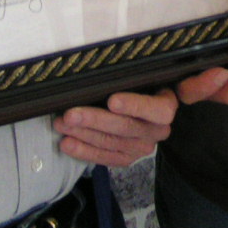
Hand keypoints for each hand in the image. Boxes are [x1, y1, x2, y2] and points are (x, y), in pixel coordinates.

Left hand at [54, 88, 176, 166]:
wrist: (140, 107)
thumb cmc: (138, 86)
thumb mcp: (141, 77)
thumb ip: (132, 76)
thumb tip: (111, 69)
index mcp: (166, 106)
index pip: (157, 109)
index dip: (134, 106)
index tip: (112, 101)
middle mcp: (158, 130)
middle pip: (126, 128)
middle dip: (95, 120)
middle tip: (71, 114)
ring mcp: (143, 147)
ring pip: (111, 142)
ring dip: (83, 134)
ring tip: (61, 124)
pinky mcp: (128, 159)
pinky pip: (105, 158)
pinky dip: (83, 151)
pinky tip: (67, 144)